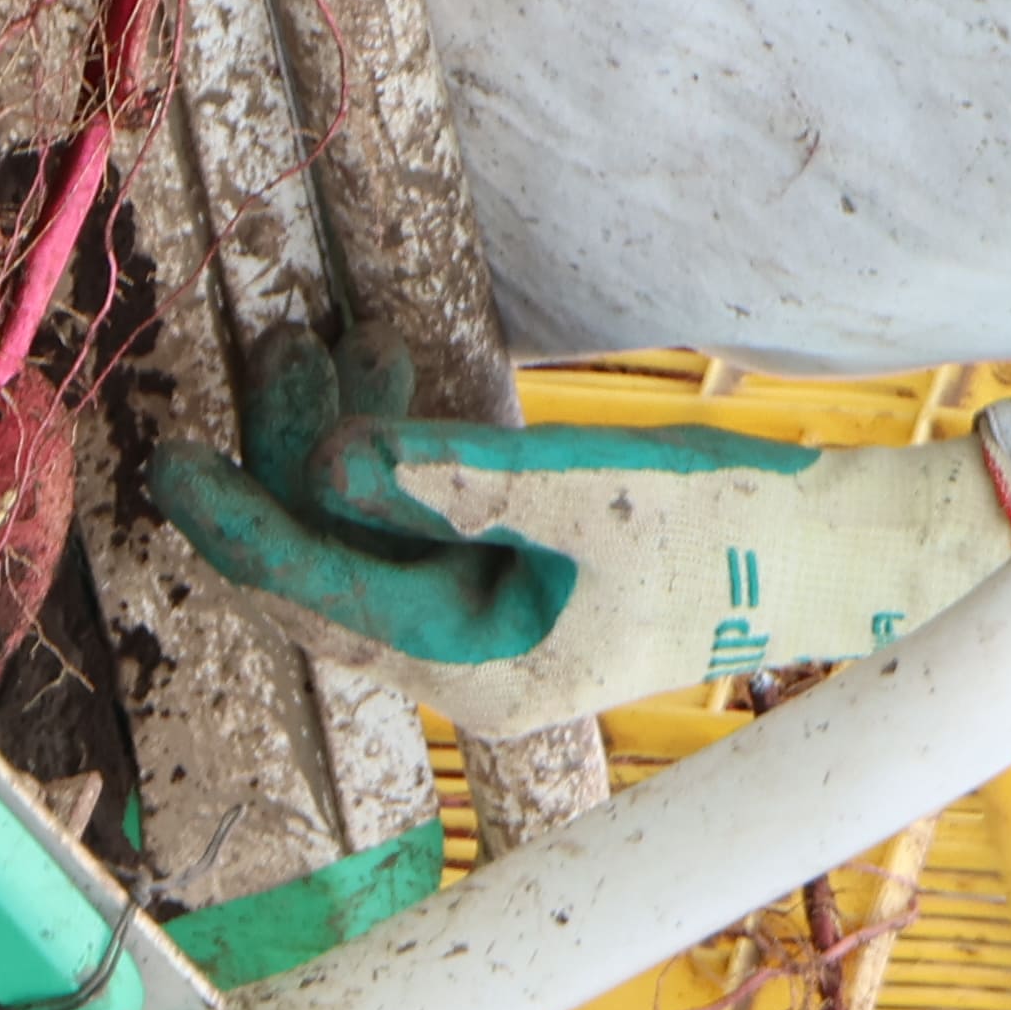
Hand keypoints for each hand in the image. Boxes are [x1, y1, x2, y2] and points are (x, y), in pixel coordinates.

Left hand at [145, 332, 999, 729]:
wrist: (839, 548)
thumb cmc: (728, 528)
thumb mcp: (584, 492)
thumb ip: (451, 478)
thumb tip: (331, 460)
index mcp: (473, 668)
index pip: (319, 595)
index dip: (238, 526)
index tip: (171, 462)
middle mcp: (468, 661)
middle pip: (335, 563)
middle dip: (292, 459)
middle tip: (272, 356)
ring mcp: (498, 621)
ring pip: (378, 532)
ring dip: (349, 440)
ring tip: (333, 341)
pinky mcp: (527, 577)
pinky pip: (428, 517)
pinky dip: (407, 450)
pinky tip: (398, 372)